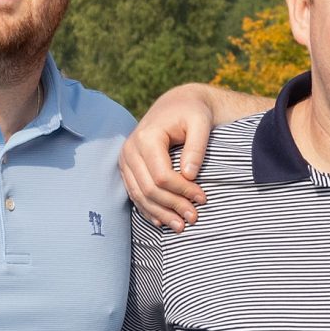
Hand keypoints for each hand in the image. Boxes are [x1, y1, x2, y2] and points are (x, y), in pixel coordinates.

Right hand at [120, 84, 224, 228]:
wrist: (176, 104)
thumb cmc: (192, 112)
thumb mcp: (200, 123)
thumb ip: (196, 147)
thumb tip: (190, 175)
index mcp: (146, 138)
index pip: (162, 175)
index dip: (182, 191)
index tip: (203, 199)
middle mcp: (130, 149)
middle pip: (149, 188)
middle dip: (172, 206)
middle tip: (194, 218)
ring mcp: (126, 159)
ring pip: (140, 195)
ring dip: (160, 213)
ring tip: (181, 226)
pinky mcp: (127, 167)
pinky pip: (134, 193)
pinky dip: (148, 209)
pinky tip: (162, 221)